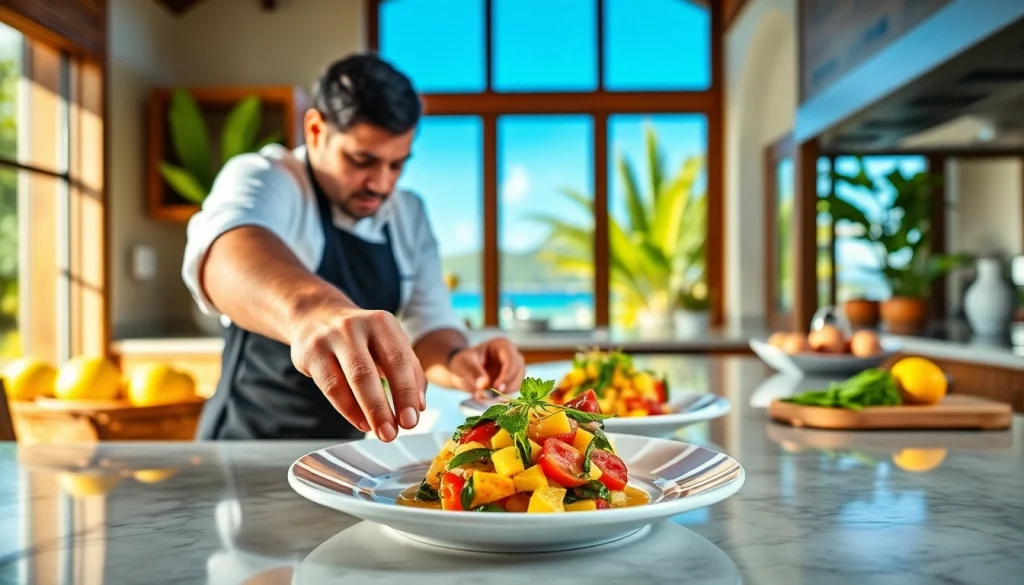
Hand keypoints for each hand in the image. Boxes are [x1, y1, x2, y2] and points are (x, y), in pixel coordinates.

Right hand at [289, 306, 425, 441]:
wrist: (317, 316)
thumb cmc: (363, 337)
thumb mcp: (390, 343)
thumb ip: (410, 371)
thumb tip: (420, 406)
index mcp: (382, 323)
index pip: (399, 360)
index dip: (406, 392)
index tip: (413, 419)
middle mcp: (355, 327)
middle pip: (369, 372)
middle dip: (383, 407)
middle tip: (394, 433)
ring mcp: (330, 339)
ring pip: (348, 380)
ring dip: (367, 411)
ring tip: (381, 433)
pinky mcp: (310, 353)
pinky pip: (330, 387)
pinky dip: (348, 409)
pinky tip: (362, 423)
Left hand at [448, 337, 525, 398]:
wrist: (462, 372)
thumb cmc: (463, 362)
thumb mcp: (464, 364)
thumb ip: (473, 372)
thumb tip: (484, 384)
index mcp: (502, 345)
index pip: (511, 359)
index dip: (507, 374)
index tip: (497, 388)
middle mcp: (512, 356)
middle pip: (518, 372)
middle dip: (507, 386)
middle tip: (493, 398)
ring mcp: (514, 370)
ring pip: (519, 384)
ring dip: (505, 395)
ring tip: (486, 400)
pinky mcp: (512, 383)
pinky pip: (514, 392)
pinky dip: (504, 399)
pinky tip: (490, 402)